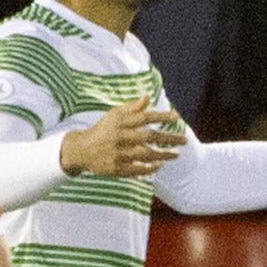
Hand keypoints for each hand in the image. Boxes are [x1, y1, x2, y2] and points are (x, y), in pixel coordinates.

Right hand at [58, 97, 186, 177]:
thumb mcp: (114, 115)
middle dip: (168, 138)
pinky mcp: (115, 168)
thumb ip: (132, 108)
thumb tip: (147, 96)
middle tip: (184, 140)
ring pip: (145, 155)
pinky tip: (159, 165)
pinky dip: (149, 168)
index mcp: (119, 122)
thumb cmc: (103, 130)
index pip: (144, 117)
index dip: (161, 117)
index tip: (177, 117)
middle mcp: (119, 137)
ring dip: (163, 155)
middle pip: (148, 137)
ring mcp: (117, 154)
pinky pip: (136, 170)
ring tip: (176, 154)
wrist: (81, 150)